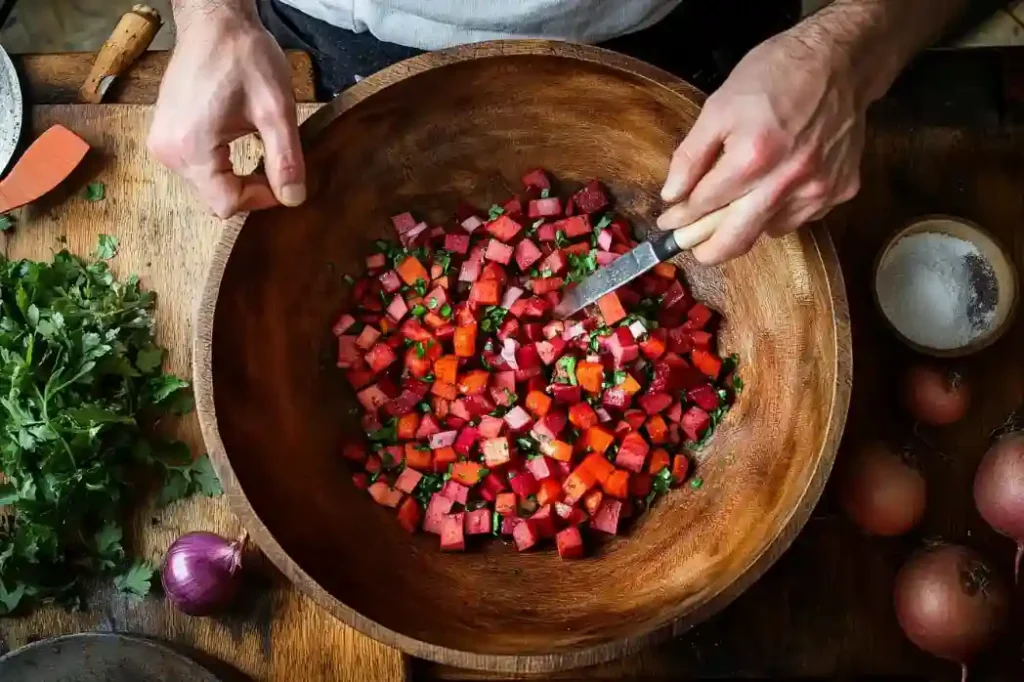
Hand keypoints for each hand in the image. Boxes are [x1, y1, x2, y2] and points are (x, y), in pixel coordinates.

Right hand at [147, 6, 304, 217]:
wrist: (214, 21)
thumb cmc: (243, 56)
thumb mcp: (275, 110)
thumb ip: (285, 159)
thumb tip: (293, 199)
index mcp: (190, 149)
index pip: (226, 204)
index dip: (260, 198)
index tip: (282, 177)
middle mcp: (167, 152)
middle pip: (215, 197)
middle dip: (249, 187)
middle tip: (274, 160)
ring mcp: (162, 143)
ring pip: (207, 184)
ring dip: (235, 175)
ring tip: (254, 142)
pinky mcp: (165, 134)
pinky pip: (197, 166)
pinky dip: (221, 163)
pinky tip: (236, 138)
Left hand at [658, 32, 864, 263]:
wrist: (839, 61)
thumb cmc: (774, 76)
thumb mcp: (718, 107)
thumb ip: (691, 155)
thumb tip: (672, 196)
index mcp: (753, 157)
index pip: (704, 206)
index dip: (680, 218)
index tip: (668, 222)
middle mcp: (788, 181)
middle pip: (736, 240)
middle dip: (706, 250)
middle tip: (689, 245)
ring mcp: (818, 190)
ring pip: (767, 232)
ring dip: (744, 226)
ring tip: (733, 207)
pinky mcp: (840, 191)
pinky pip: (798, 218)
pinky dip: (778, 213)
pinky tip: (772, 190)